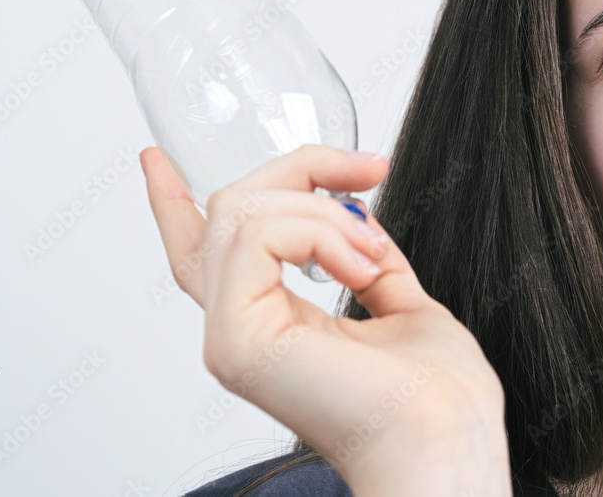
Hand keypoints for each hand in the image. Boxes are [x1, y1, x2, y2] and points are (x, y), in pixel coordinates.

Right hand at [139, 144, 511, 495]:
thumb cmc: (436, 398)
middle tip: (368, 172)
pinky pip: (256, 234)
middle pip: (230, 210)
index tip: (156, 162)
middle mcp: (239, 326)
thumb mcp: (399, 301)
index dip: (173, 203)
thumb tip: (355, 211)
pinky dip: (318, 231)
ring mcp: (231, 333)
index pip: (200, 254)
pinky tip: (357, 267)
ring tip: (373, 253)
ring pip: (242, 211)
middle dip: (303, 170)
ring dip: (325, 211)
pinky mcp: (238, 337)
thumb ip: (364, 257)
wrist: (446, 440)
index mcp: (270, 323)